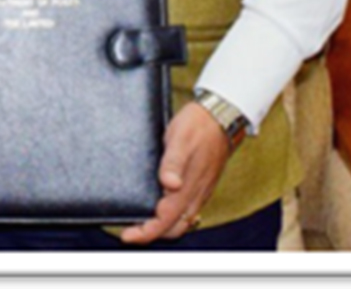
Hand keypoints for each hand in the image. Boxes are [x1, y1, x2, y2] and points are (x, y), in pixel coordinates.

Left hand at [120, 102, 231, 243]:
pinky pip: (188, 210)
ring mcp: (200, 191)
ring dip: (163, 226)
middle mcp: (196, 193)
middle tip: (131, 229)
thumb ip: (173, 162)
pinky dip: (173, 216)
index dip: (146, 231)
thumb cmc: (198, 125)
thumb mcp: (180, 138)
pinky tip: (162, 206)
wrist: (222, 116)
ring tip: (142, 220)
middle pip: (174, 227)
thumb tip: (169, 185)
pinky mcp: (202, 185)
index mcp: (188, 186)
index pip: (166, 219)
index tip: (128, 235)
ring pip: (182, 221)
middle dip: (153, 233)